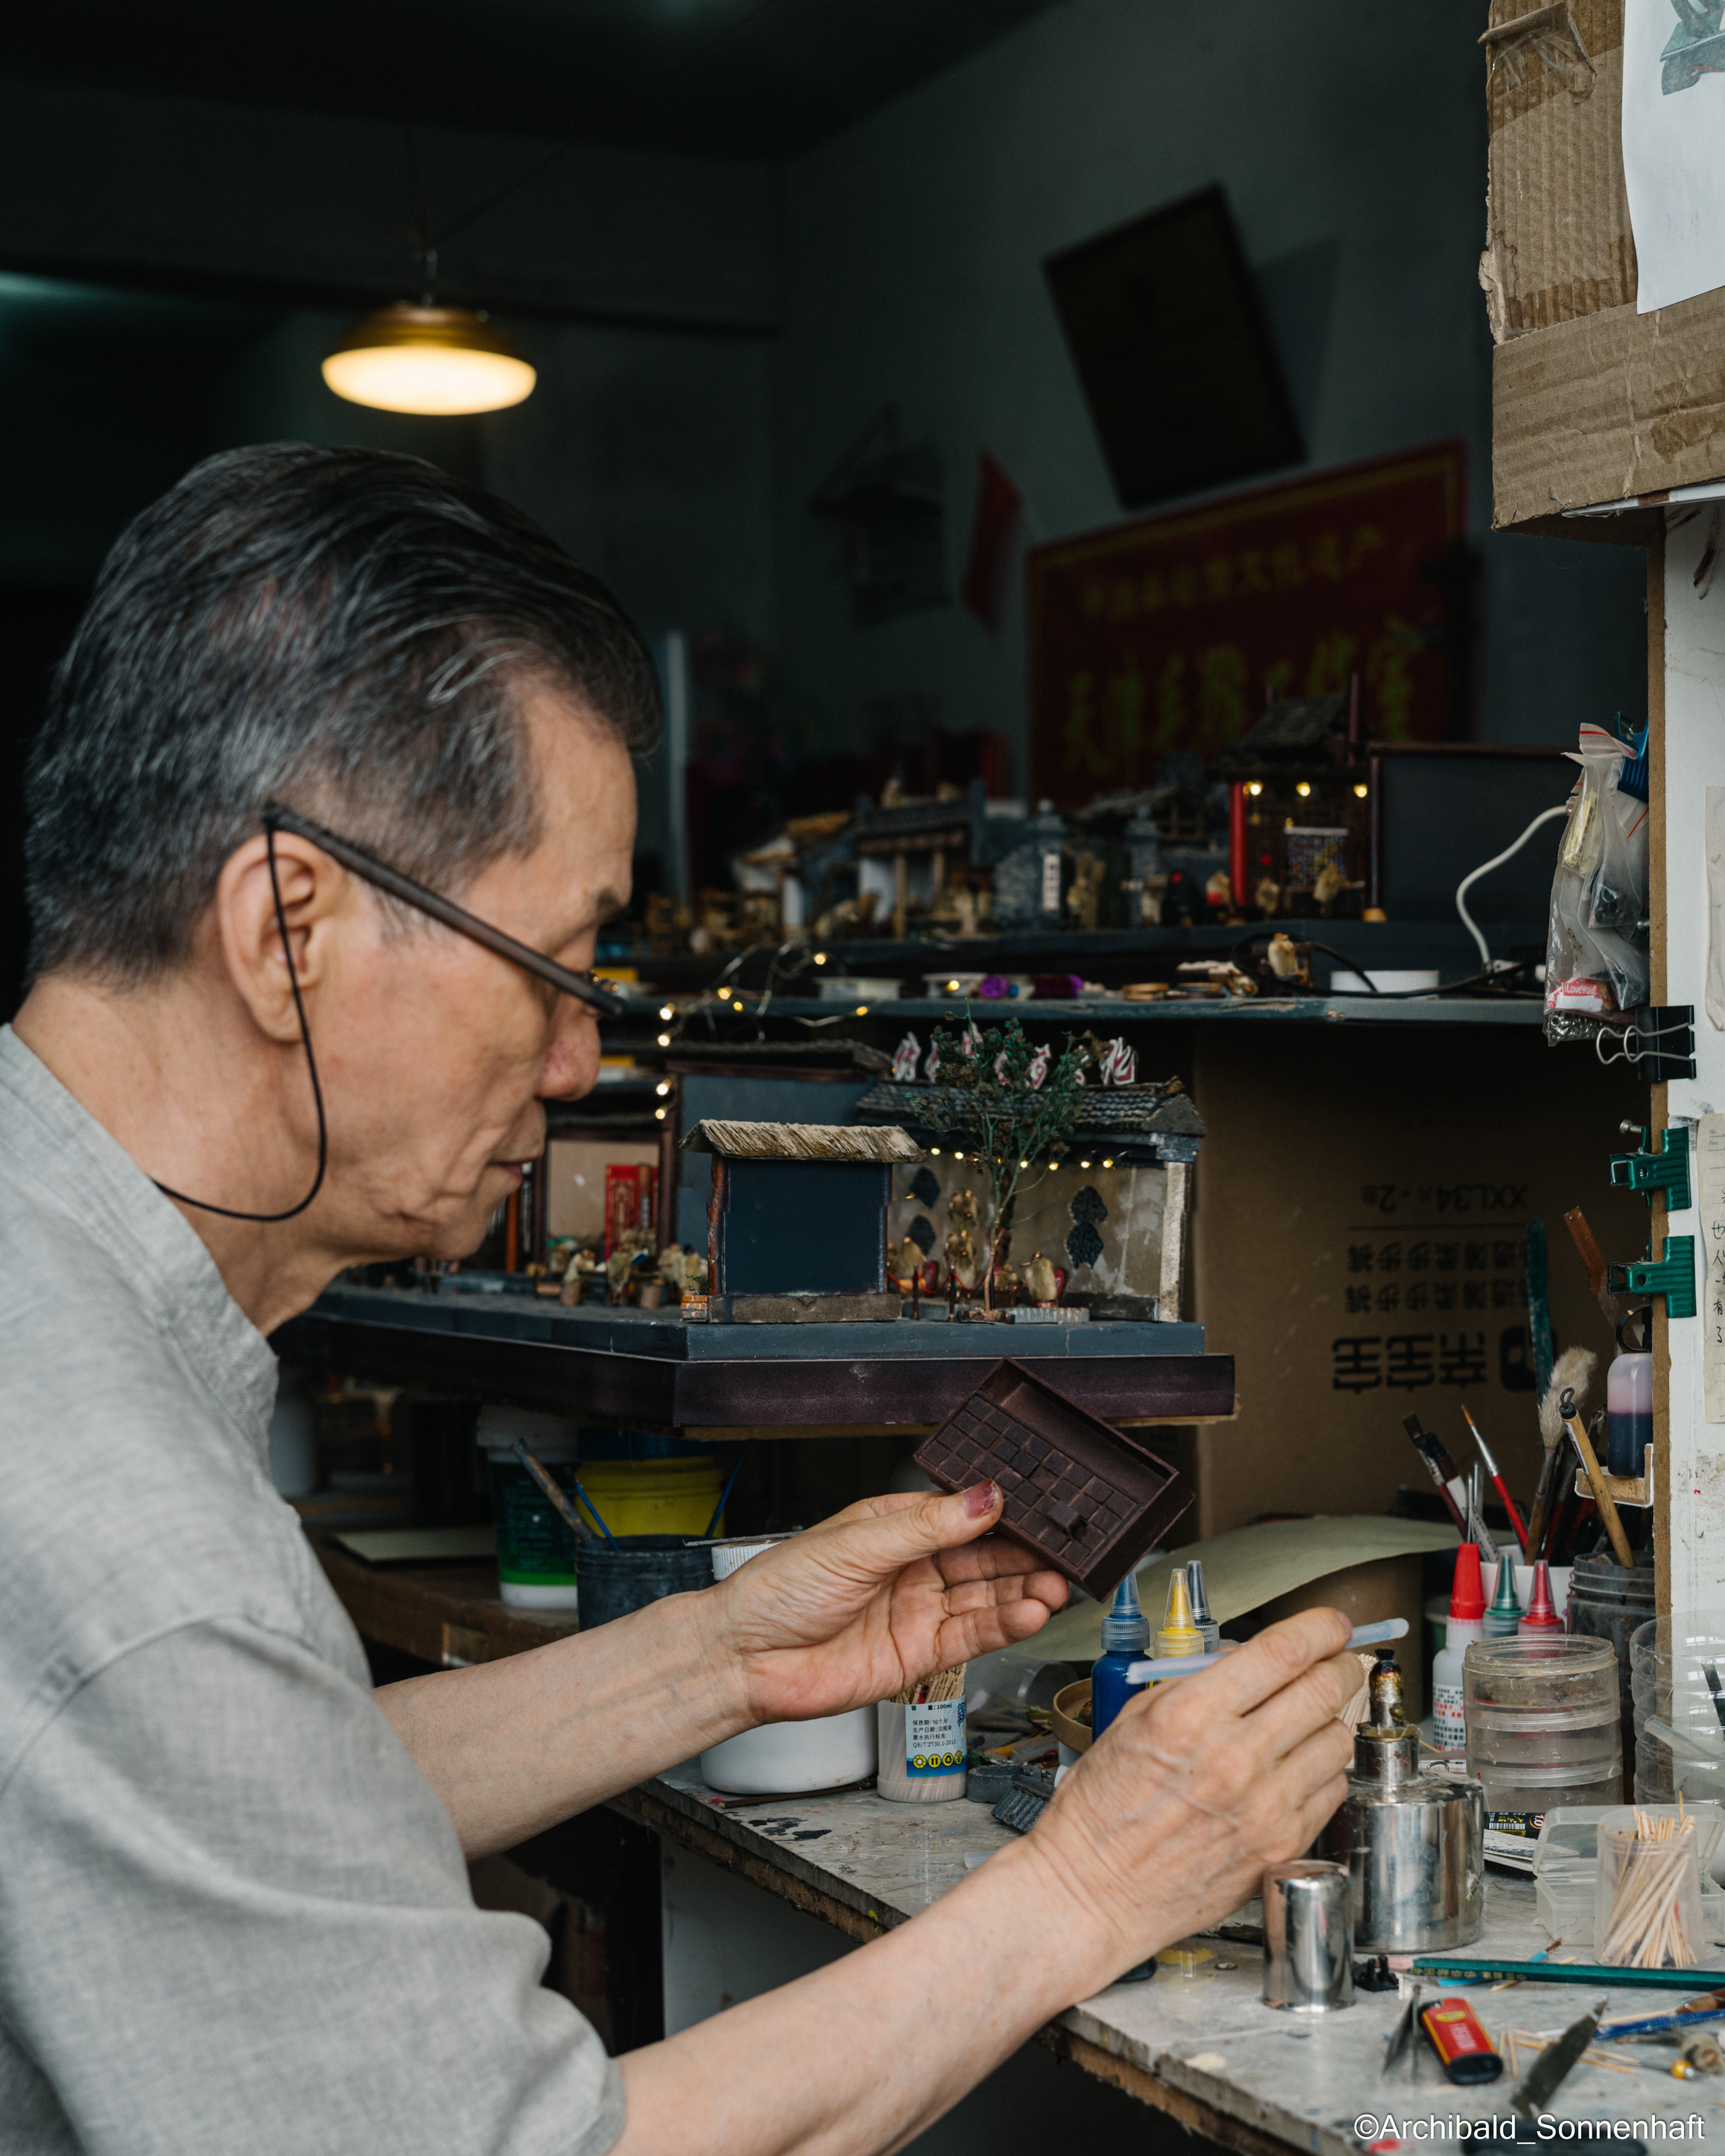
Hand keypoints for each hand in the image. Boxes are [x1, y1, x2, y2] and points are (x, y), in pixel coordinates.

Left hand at [709, 1484, 1068, 1725]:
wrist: (748, 1658)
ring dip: (1024, 1591)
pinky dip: (1005, 1625)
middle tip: (1065, 1552)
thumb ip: (928, 1525)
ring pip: (985, 1597)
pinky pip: (972, 1637)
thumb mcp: (859, 1543)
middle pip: (984, 1558)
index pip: (963, 1514)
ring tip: (1057, 1585)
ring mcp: (918, 1612)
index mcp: (895, 1526)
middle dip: (1026, 1556)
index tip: (1043, 1511)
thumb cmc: (781, 1589)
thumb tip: (984, 1496)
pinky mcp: (920, 1655)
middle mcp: (913, 1568)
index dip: (1004, 1515)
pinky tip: (1029, 1613)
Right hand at [1017, 1608, 1357, 1989]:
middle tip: (1337, 1660)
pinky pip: (1331, 1791)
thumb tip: (1249, 1661)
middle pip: (1324, 1689)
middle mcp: (1235, 1758)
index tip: (1332, 1624)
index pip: (1283, 1652)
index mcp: (1192, 1715)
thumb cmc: (1101, 1811)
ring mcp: (1265, 1806)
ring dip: (1329, 1720)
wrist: (1094, 1891)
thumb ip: (1196, 1685)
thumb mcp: (1134, 1720)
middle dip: (1340, 1664)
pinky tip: (1296, 1768)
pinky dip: (1322, 1770)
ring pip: (1337, 1739)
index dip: (1321, 1628)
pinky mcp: (1281, 1847)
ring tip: (1306, 1721)